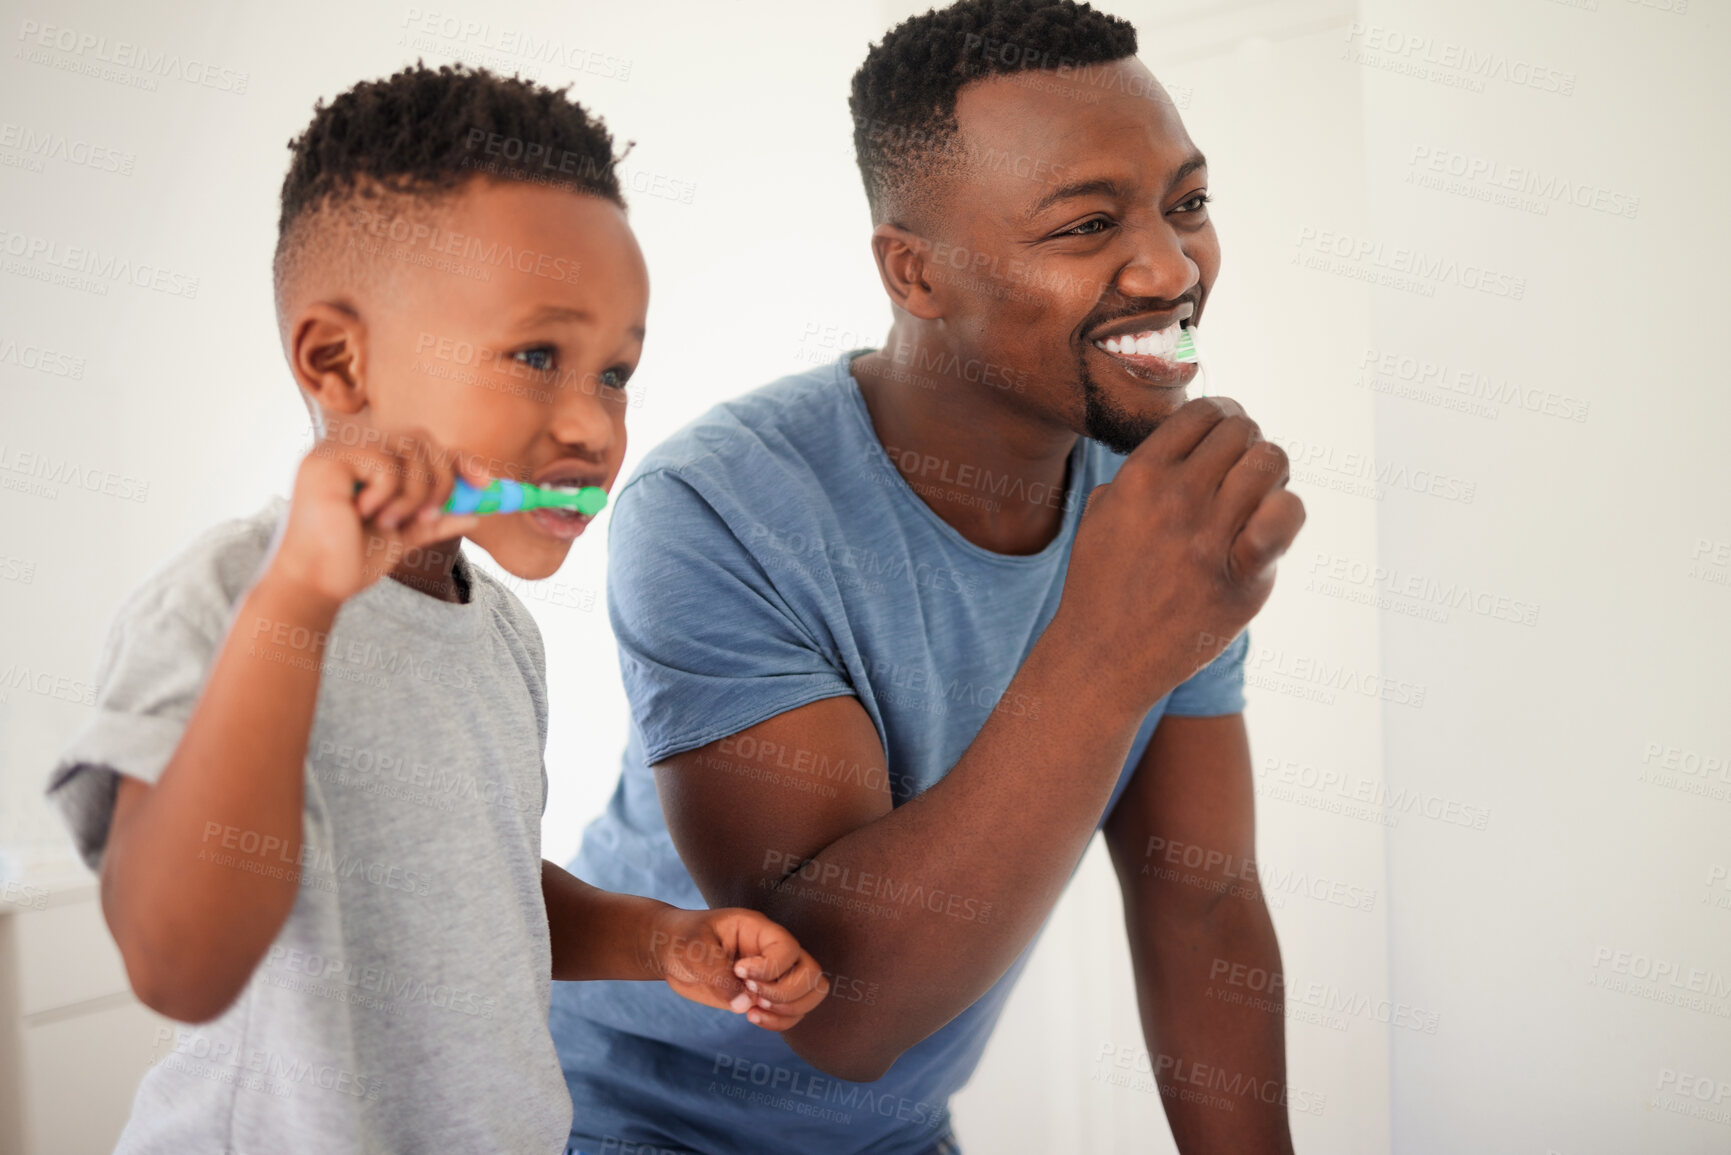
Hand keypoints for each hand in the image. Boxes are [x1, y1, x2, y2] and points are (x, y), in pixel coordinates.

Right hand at [266, 427, 486, 604]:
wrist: (318, 583)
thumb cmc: (351, 559)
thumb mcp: (404, 536)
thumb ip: (436, 521)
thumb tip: (475, 514)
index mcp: (367, 460)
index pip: (422, 444)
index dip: (457, 458)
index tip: (485, 482)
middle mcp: (350, 447)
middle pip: (421, 439)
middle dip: (440, 479)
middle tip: (429, 516)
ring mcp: (336, 450)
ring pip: (407, 449)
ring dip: (416, 493)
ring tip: (391, 522)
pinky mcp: (326, 460)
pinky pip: (384, 463)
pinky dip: (388, 495)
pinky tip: (363, 515)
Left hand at [649, 906, 829, 1030]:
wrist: (671, 951)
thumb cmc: (682, 940)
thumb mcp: (694, 950)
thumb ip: (718, 974)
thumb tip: (745, 1005)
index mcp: (760, 930)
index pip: (789, 949)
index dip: (770, 968)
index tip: (738, 971)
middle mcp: (774, 951)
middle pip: (812, 974)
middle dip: (784, 993)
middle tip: (750, 993)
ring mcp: (773, 974)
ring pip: (811, 994)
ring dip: (787, 1010)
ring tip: (753, 1009)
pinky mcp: (765, 995)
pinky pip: (793, 1013)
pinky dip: (779, 1022)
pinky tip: (750, 1017)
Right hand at [1056, 396, 1304, 715]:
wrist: (1104, 658)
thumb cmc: (1101, 587)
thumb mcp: (1100, 517)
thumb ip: (1134, 475)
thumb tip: (1176, 447)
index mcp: (1139, 477)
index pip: (1202, 412)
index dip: (1222, 419)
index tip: (1223, 442)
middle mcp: (1176, 498)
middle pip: (1242, 431)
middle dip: (1246, 446)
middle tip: (1240, 477)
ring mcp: (1210, 537)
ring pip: (1271, 461)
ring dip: (1270, 474)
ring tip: (1255, 500)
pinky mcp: (1242, 576)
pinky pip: (1287, 514)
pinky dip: (1285, 511)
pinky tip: (1266, 529)